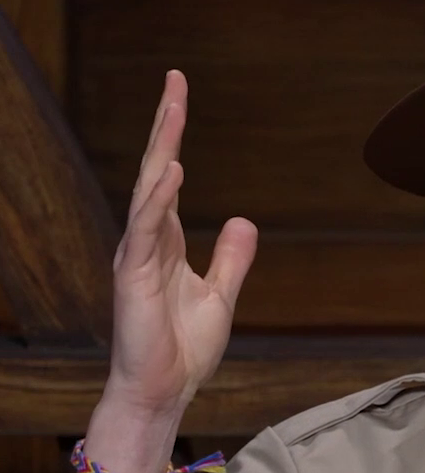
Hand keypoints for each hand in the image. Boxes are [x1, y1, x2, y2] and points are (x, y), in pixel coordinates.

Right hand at [102, 71, 257, 420]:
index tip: (179, 91)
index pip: (166, 176)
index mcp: (163, 242)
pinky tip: (169, 169)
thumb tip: (242, 219)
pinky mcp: (134, 279)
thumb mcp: (220, 294)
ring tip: (173, 107)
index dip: (172, 134)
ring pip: (147, 191)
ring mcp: (136, 258)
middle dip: (165, 124)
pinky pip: (145, 231)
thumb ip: (230, 258)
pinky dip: (157, 198)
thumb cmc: (183, 349)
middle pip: (153, 169)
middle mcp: (145, 241)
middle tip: (175, 79)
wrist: (164, 392)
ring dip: (160, 147)